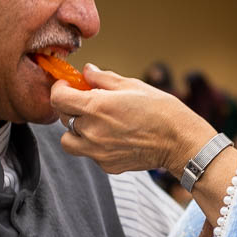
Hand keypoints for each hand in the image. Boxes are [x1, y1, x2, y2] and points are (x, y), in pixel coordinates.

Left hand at [51, 64, 214, 174]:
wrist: (179, 141)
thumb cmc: (160, 109)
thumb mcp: (132, 85)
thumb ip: (103, 79)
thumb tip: (87, 71)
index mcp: (96, 107)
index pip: (57, 98)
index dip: (60, 89)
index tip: (68, 86)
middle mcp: (92, 131)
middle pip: (62, 118)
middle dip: (71, 108)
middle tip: (87, 103)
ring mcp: (98, 152)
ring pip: (69, 141)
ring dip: (76, 131)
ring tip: (96, 123)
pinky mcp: (107, 165)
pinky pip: (89, 154)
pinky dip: (94, 145)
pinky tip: (114, 137)